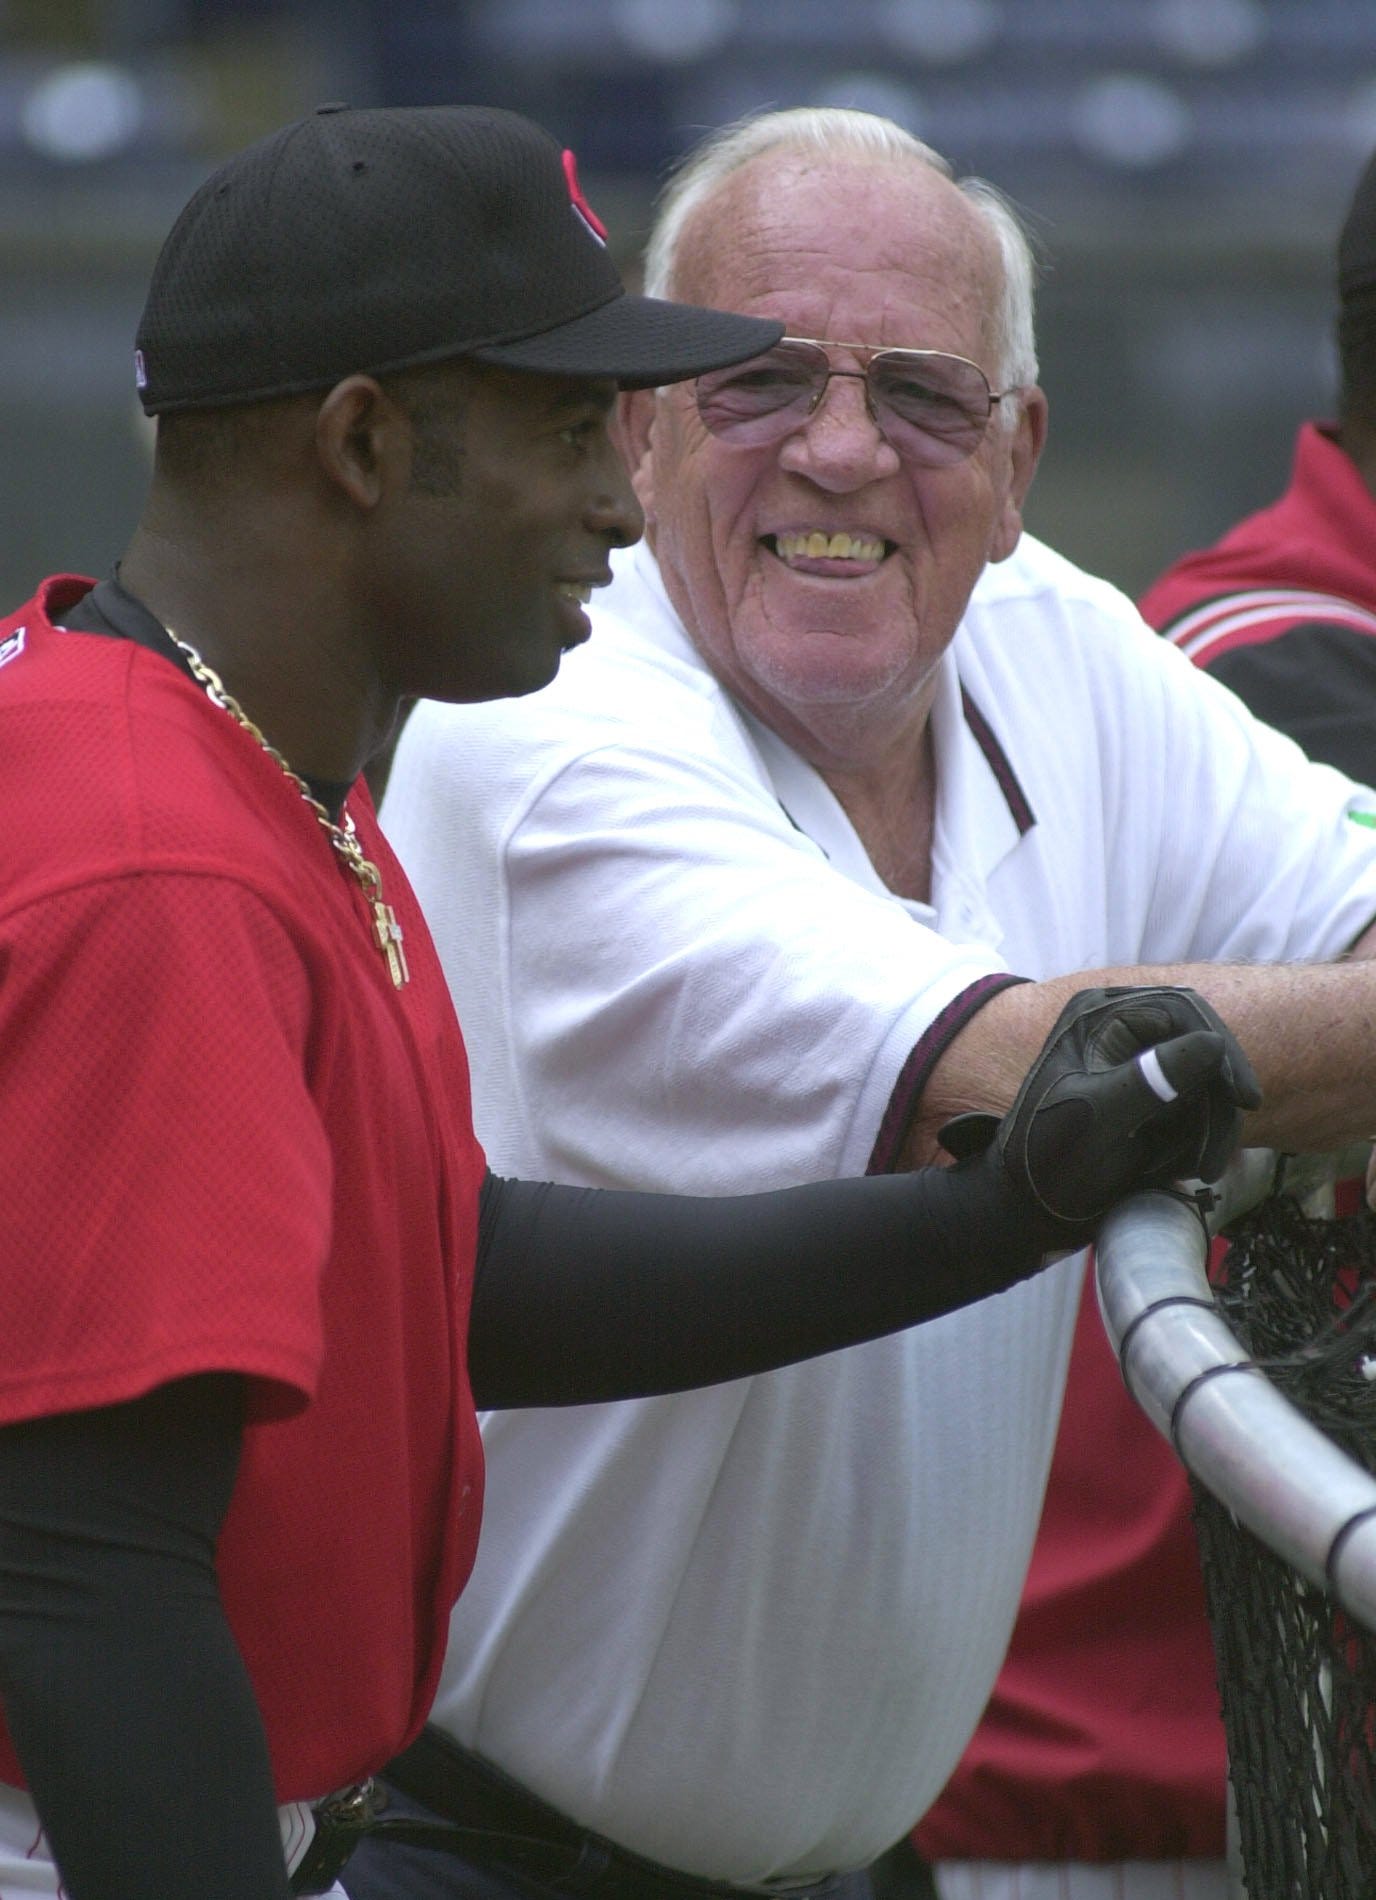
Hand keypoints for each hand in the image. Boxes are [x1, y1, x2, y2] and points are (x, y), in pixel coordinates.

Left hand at [942, 986, 1261, 1250]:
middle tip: (1217, 1155)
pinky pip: (1196, 1110)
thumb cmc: (1048, 1159)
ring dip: (1210, 1129)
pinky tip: (1182, 1170)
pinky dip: (1198, 1141)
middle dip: (1216, 1104)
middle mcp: (1121, 1028)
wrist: (1029, 1209)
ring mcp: (1138, 1064)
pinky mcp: (1150, 1099)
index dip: (1221, 1053)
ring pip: (1207, 1085)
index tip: (1243, 1100)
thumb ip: (1151, 1080)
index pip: (1182, 1010)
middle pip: (1203, 1047)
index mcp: (1099, 1014)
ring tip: (1198, 1171)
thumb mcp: (1099, 1118)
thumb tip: (1213, 1044)